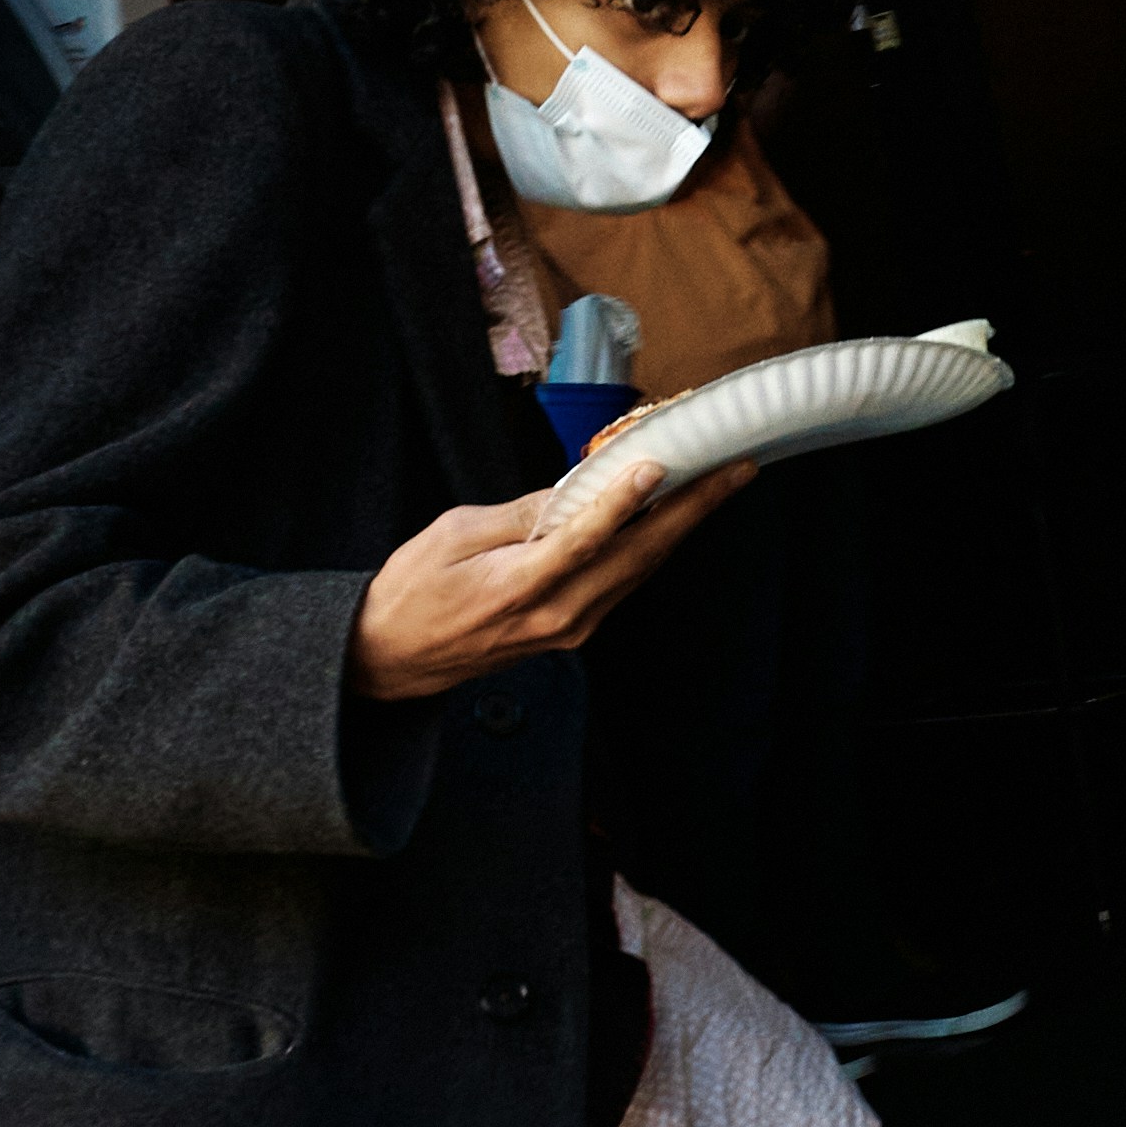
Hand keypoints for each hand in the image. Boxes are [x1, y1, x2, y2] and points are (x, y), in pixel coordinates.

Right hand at [348, 455, 755, 701]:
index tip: (659, 467)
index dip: (624, 502)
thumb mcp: (453, 535)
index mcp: (522, 587)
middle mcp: (559, 614)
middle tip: (735, 470)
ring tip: (718, 485)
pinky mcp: (573, 631)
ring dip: (683, 528)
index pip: (586, 539)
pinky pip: (623, 583)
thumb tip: (571, 493)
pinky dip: (652, 547)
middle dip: (693, 510)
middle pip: (639, 556)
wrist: (390, 659)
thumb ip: (518, 515)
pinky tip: (672, 519)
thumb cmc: (412, 592)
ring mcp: (571, 628)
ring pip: (640, 571)